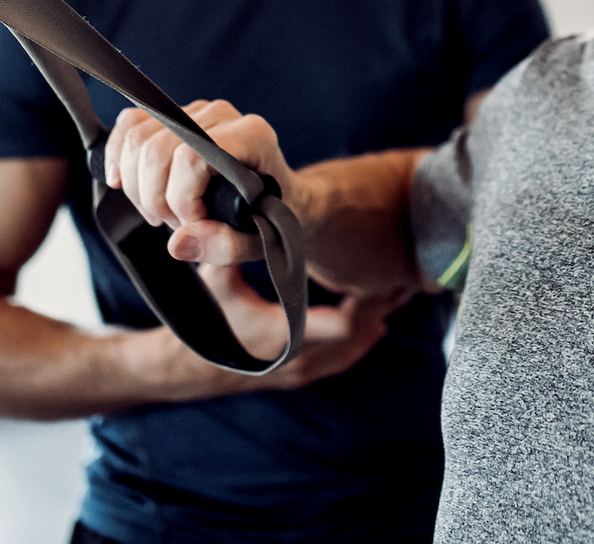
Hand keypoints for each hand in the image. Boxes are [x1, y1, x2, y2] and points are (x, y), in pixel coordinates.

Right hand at [105, 101, 290, 266]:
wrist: (278, 196)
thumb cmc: (270, 217)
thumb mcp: (258, 241)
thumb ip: (224, 245)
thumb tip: (178, 243)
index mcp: (252, 136)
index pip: (191, 158)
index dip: (181, 199)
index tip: (194, 224)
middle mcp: (223, 115)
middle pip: (157, 149)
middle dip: (155, 198)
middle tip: (175, 224)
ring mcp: (196, 112)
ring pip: (138, 138)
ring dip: (137, 186)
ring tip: (162, 210)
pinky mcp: (174, 115)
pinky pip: (131, 124)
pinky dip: (118, 156)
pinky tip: (123, 183)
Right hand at [127, 265, 409, 397]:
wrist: (190, 369)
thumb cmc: (207, 323)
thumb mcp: (216, 286)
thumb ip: (223, 254)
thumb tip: (220, 222)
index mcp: (285, 337)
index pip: (345, 325)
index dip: (370, 301)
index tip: (387, 274)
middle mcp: (300, 358)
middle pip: (359, 336)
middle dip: (379, 307)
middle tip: (403, 277)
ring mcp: (303, 368)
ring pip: (354, 348)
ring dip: (373, 322)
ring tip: (394, 292)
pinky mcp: (302, 370)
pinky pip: (343, 356)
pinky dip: (360, 337)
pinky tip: (374, 316)